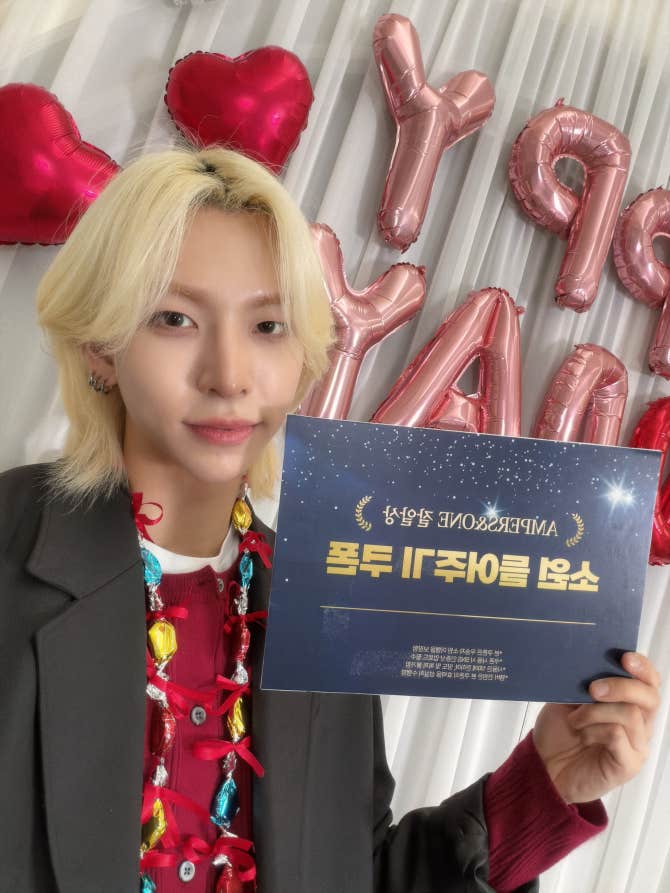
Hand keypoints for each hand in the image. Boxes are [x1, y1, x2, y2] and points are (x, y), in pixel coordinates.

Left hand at [532, 652, 660, 803]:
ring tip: (575, 720)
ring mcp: (637, 745)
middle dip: (621, 686)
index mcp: (628, 703)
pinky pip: (618, 736)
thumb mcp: (568, 698)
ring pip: (631, 714)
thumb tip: (589, 661)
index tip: (625, 657)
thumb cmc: (559, 731)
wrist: (544, 766)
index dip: (642, 667)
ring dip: (596, 711)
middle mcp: (640, 724)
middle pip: (649, 696)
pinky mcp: (628, 764)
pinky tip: (581, 735)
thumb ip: (584, 683)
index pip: (649, 682)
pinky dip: (594, 730)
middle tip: (593, 688)